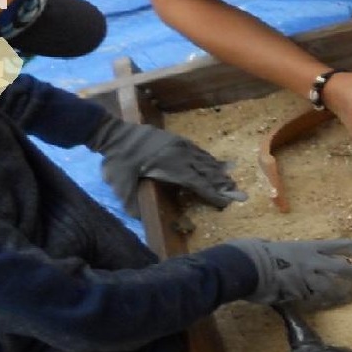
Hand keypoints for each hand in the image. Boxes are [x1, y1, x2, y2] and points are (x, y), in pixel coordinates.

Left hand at [88, 113, 245, 212]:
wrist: (113, 132)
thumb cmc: (117, 159)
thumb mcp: (120, 183)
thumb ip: (130, 202)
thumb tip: (138, 218)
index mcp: (171, 166)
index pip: (198, 183)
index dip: (213, 194)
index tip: (226, 202)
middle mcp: (181, 155)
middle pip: (207, 171)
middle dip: (223, 184)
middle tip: (238, 193)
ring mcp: (180, 145)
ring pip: (206, 160)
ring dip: (219, 172)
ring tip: (232, 181)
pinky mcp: (177, 140)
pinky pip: (199, 151)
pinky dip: (210, 160)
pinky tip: (216, 165)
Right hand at [228, 237, 351, 310]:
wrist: (246, 265)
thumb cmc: (258, 252)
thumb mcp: (283, 247)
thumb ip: (298, 254)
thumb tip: (303, 260)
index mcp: (308, 246)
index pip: (341, 245)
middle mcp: (312, 261)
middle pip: (342, 268)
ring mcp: (306, 278)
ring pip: (331, 287)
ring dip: (341, 292)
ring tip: (348, 295)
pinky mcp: (298, 293)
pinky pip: (315, 299)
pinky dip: (322, 301)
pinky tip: (327, 302)